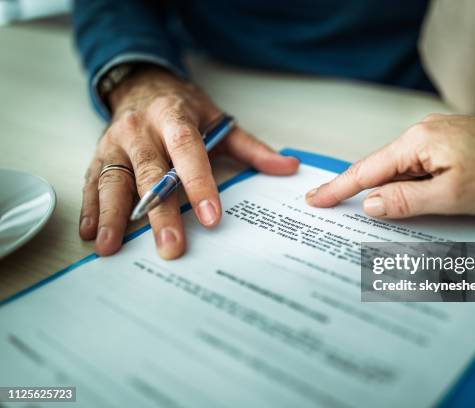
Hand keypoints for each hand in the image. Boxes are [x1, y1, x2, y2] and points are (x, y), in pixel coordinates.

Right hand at [79, 67, 298, 258]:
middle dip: (159, 212)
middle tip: (170, 246)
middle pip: (150, 172)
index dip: (198, 182)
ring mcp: (115, 143)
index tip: (211, 217)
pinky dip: (91, 209)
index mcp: (174, 117)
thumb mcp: (218, 119)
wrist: (143, 85)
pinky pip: (92, 182)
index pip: (187, 150)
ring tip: (112, 248)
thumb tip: (288, 168)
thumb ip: (251, 147)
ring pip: (114, 180)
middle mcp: (140, 129)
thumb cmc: (184, 109)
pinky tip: (91, 234)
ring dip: (113, 216)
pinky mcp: (99, 155)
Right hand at [306, 114, 474, 217]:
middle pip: (378, 168)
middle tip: (325, 203)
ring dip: (384, 192)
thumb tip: (370, 204)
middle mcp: (421, 136)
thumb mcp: (452, 194)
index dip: (338, 187)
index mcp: (417, 142)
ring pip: (398, 172)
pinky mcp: (447, 148)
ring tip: (366, 212)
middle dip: (353, 189)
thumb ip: (407, 200)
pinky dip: (404, 187)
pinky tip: (402, 201)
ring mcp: (435, 140)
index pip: (366, 169)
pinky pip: (416, 170)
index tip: (315, 198)